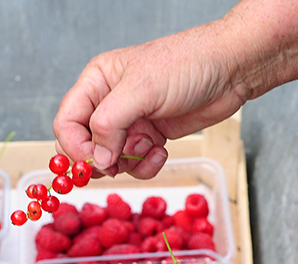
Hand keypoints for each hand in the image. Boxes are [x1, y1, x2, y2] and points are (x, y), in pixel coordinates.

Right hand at [52, 21, 250, 178]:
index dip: (74, 147)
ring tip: (148, 147)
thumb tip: (96, 159)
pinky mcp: (151, 136)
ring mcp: (131, 121)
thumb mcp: (142, 89)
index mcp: (97, 82)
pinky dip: (146, 165)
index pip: (66, 122)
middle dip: (101, 160)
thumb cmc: (187, 64)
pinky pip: (135, 163)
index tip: (92, 163)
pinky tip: (161, 150)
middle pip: (85, 145)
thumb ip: (110, 124)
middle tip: (117, 164)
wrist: (230, 70)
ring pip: (111, 159)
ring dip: (128, 163)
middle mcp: (110, 102)